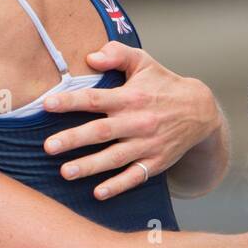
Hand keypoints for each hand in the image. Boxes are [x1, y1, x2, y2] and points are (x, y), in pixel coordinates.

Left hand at [43, 42, 219, 201]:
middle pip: (101, 132)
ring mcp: (147, 144)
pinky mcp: (155, 162)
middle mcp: (137, 122)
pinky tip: (98, 193)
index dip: (70, 101)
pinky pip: (135, 176)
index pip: (96, 99)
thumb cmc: (163, 85)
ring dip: (89, 166)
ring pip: (114, 158)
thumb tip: (90, 57)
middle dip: (73, 139)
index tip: (47, 104)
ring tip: (65, 173)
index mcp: (130, 97)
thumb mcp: (144, 62)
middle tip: (48, 147)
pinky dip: (118, 185)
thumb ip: (117, 54)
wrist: (201, 111)